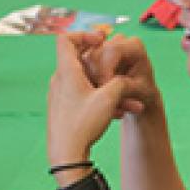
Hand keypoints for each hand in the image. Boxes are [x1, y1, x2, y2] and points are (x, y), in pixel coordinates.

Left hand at [46, 33, 148, 165]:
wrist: (66, 154)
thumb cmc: (83, 124)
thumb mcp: (109, 100)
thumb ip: (121, 83)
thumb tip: (128, 80)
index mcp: (67, 72)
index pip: (66, 39)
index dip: (85, 35)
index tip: (102, 42)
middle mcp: (60, 80)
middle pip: (79, 59)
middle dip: (104, 64)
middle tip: (119, 67)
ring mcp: (61, 95)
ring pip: (86, 81)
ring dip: (107, 87)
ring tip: (128, 102)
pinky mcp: (65, 108)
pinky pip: (84, 95)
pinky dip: (101, 98)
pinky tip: (118, 113)